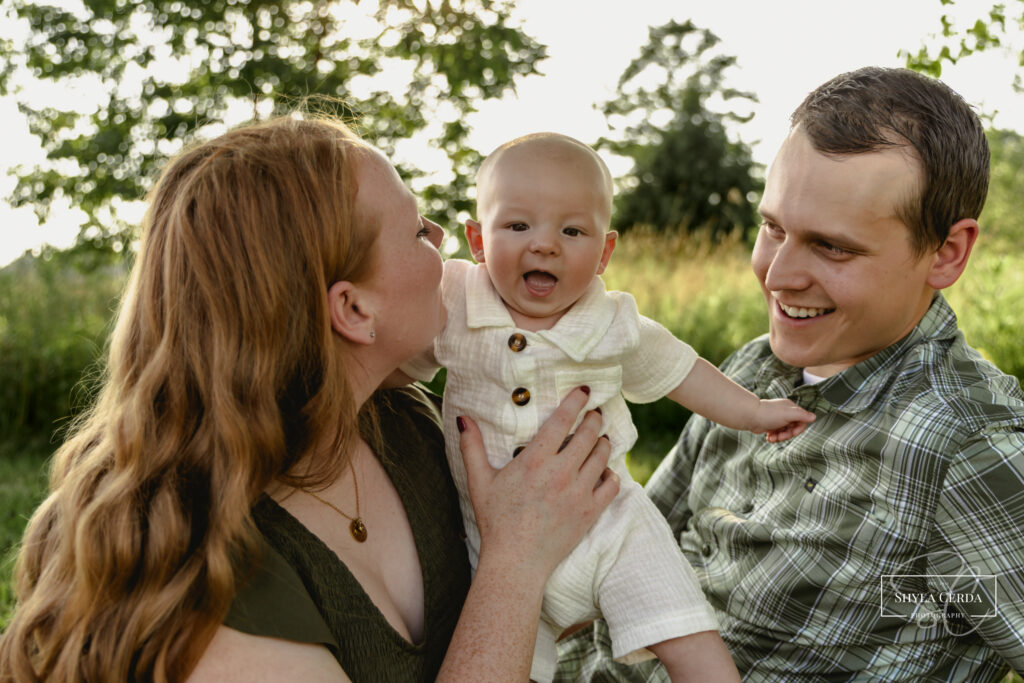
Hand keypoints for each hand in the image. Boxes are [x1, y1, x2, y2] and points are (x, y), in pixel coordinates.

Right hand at [458, 387, 619, 580]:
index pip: (563, 420)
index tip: (584, 391)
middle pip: (589, 434)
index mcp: (535, 460)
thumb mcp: (479, 481)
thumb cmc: (495, 520)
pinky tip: (605, 470)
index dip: (576, 401)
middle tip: (594, 413)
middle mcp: (561, 473)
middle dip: (594, 418)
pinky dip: (611, 474)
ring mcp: (579, 492)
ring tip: (601, 437)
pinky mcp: (590, 512)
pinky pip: (611, 485)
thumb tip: (462, 417)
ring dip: (604, 442)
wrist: (515, 561)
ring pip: (602, 456)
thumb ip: (472, 447)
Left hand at [758, 398, 814, 442]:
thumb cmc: (768, 414)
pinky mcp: (770, 425)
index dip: (799, 429)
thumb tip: (814, 417)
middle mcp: (785, 413)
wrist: (749, 416)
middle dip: (787, 435)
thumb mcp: (788, 414)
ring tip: (771, 438)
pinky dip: (773, 437)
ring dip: (779, 437)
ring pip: (784, 432)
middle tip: (779, 437)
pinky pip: (776, 434)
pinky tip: (768, 438)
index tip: (793, 433)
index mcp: (791, 408)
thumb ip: (802, 415)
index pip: (802, 420)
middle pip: (793, 428)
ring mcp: (777, 419)